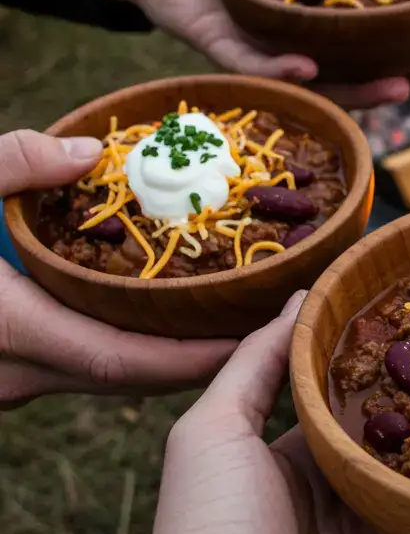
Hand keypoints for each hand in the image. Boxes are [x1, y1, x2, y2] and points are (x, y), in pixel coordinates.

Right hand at [0, 131, 234, 408]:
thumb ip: (15, 164)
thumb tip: (90, 154)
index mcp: (11, 328)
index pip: (121, 359)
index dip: (191, 356)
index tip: (252, 341)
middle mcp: (14, 370)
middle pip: (128, 377)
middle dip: (196, 362)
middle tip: (260, 333)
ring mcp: (7, 380)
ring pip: (105, 379)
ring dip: (166, 360)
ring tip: (228, 328)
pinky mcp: (6, 372)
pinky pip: (82, 370)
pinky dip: (130, 352)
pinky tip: (163, 323)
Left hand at [91, 0, 409, 107]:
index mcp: (316, 10)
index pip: (374, 33)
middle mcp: (297, 38)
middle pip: (358, 69)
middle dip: (401, 76)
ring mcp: (263, 50)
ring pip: (317, 84)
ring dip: (356, 90)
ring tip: (395, 86)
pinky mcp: (223, 52)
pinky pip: (257, 68)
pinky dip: (282, 70)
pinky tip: (308, 67)